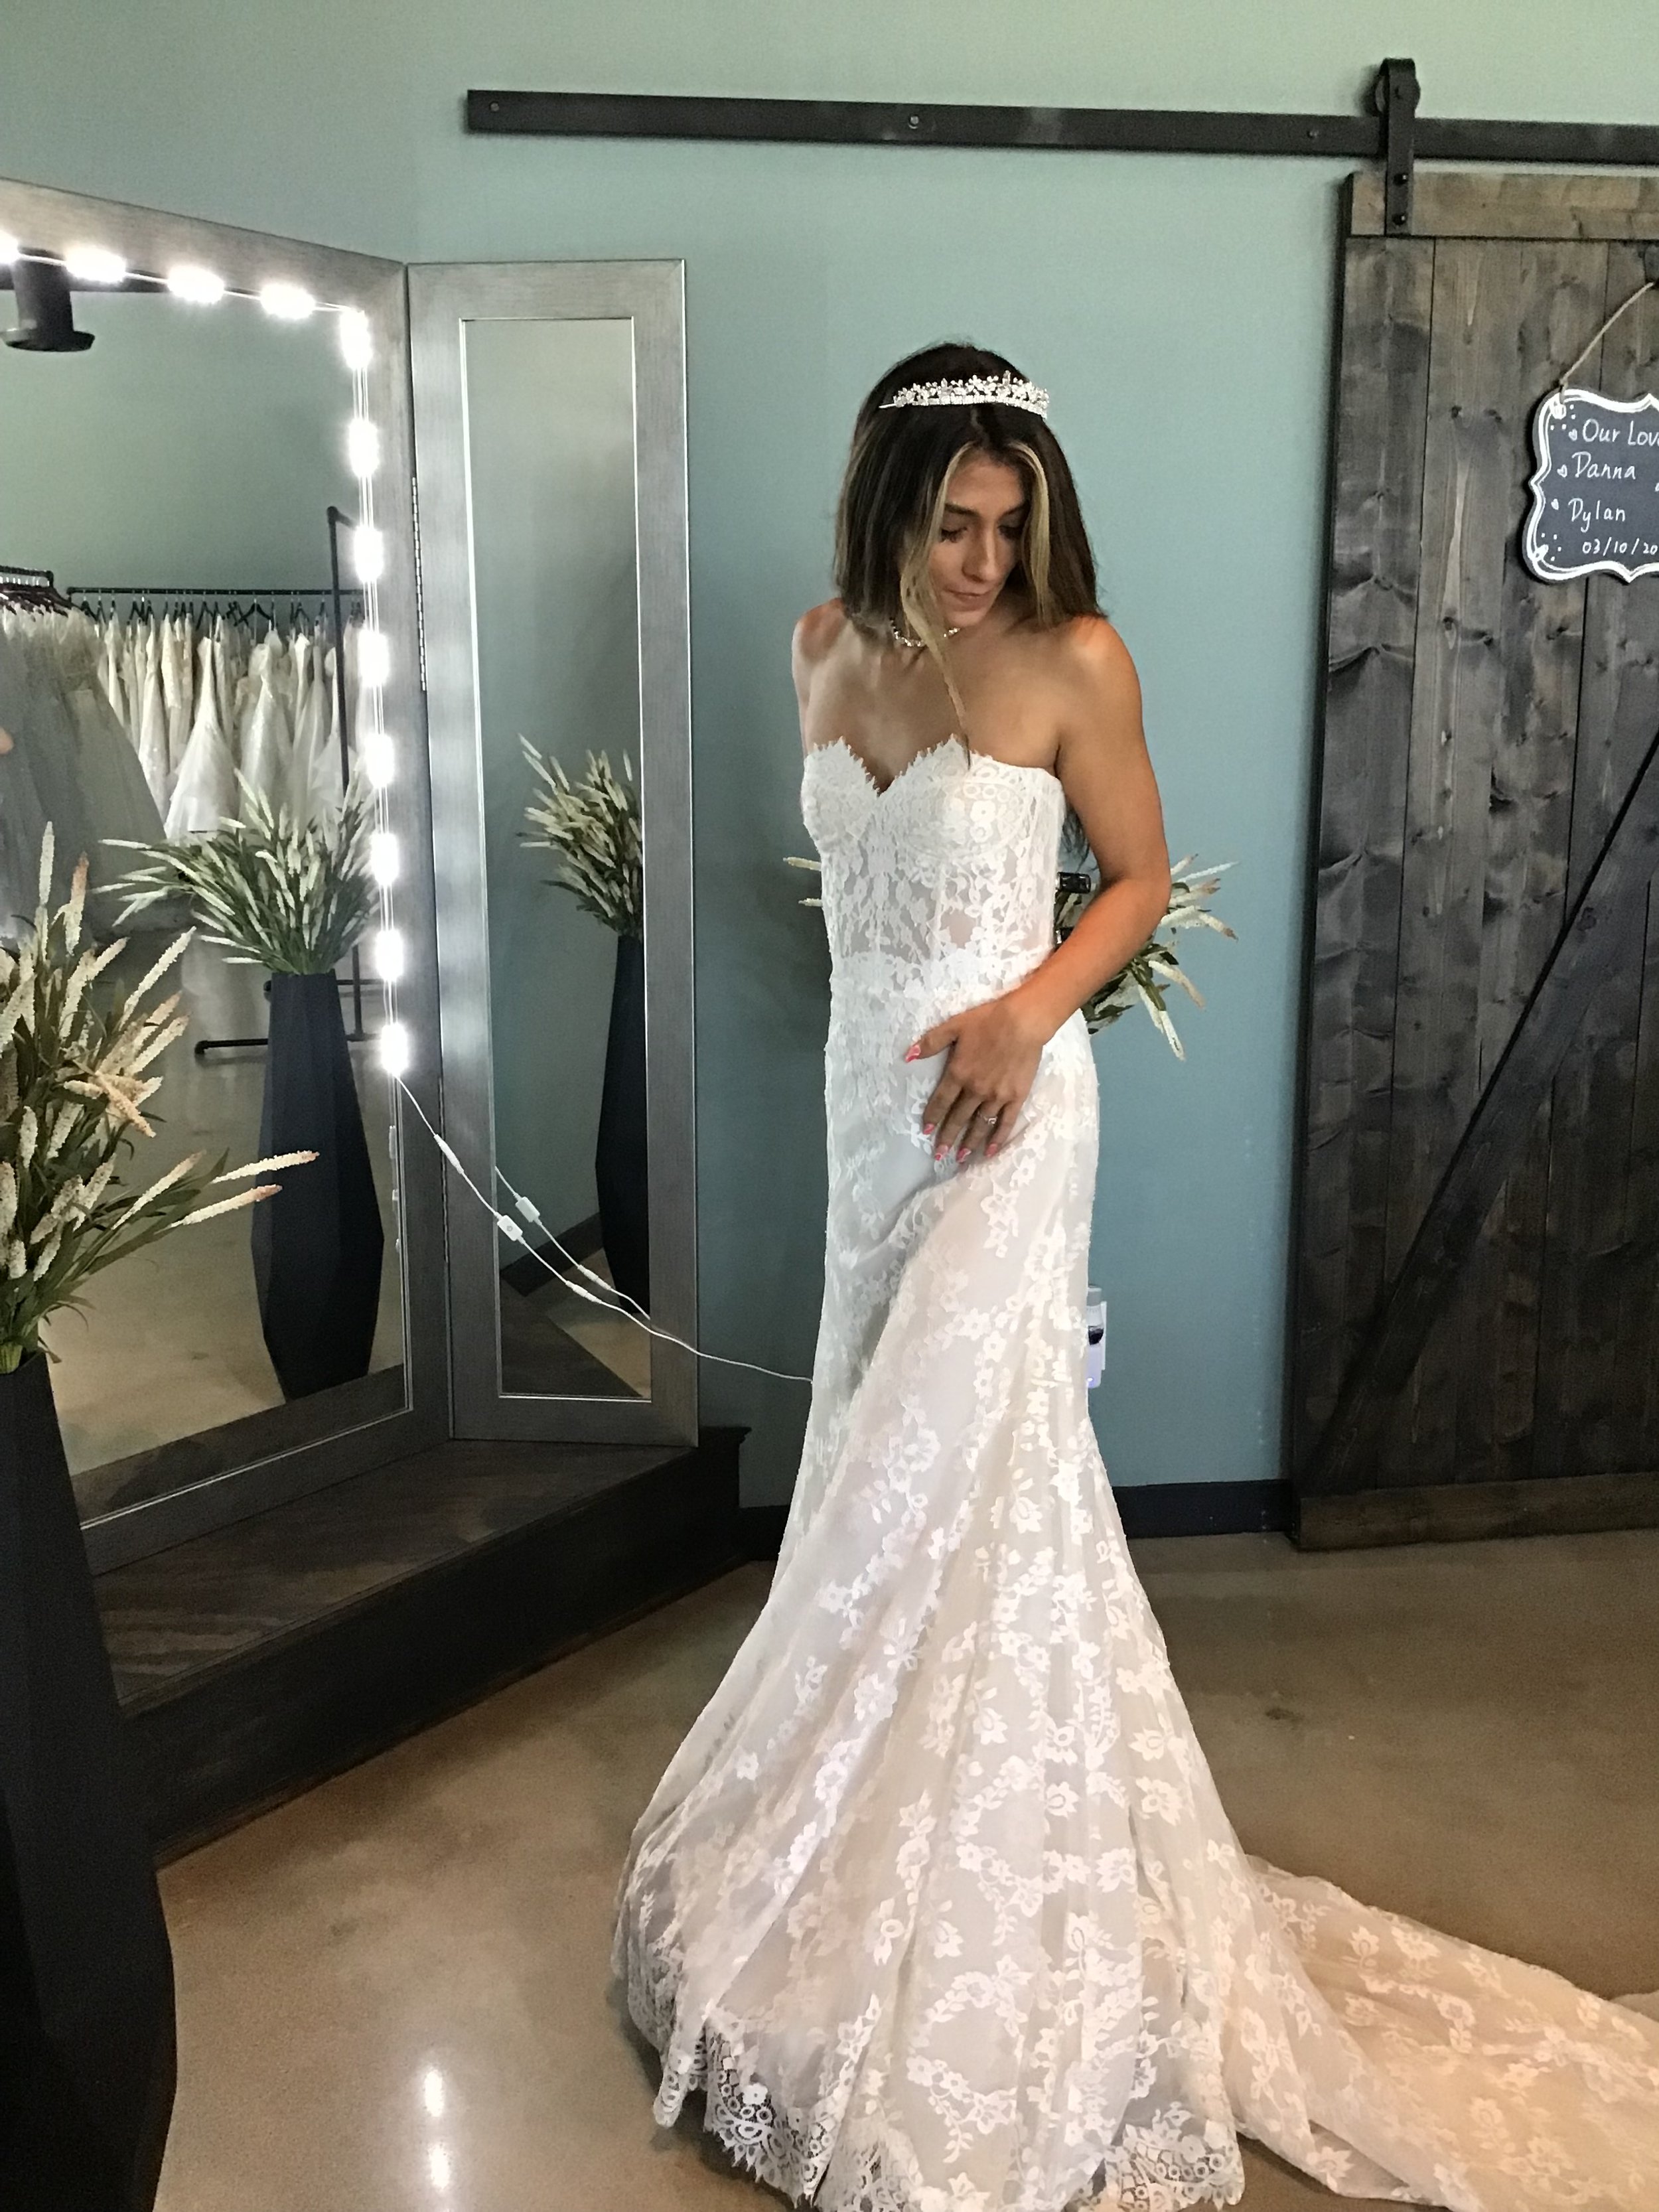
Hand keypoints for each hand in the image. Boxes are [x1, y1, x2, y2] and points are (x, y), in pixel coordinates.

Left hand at [905, 992, 1047, 1162]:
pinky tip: (989, 1152)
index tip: (926, 1131)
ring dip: (969, 1143)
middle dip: (947, 1137)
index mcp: (958, 1074)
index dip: (933, 1117)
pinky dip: (997, 1139)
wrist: (1023, 1021)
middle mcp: (975, 1090)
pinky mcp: (1016, 1098)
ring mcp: (997, 1097)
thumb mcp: (954, 1026)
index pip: (941, 1102)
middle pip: (958, 1118)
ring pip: (979, 1125)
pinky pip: (1005, 1123)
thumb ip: (931, 1042)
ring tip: (960, 1157)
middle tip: (939, 1155)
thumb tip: (908, 1056)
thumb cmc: (988, 1021)